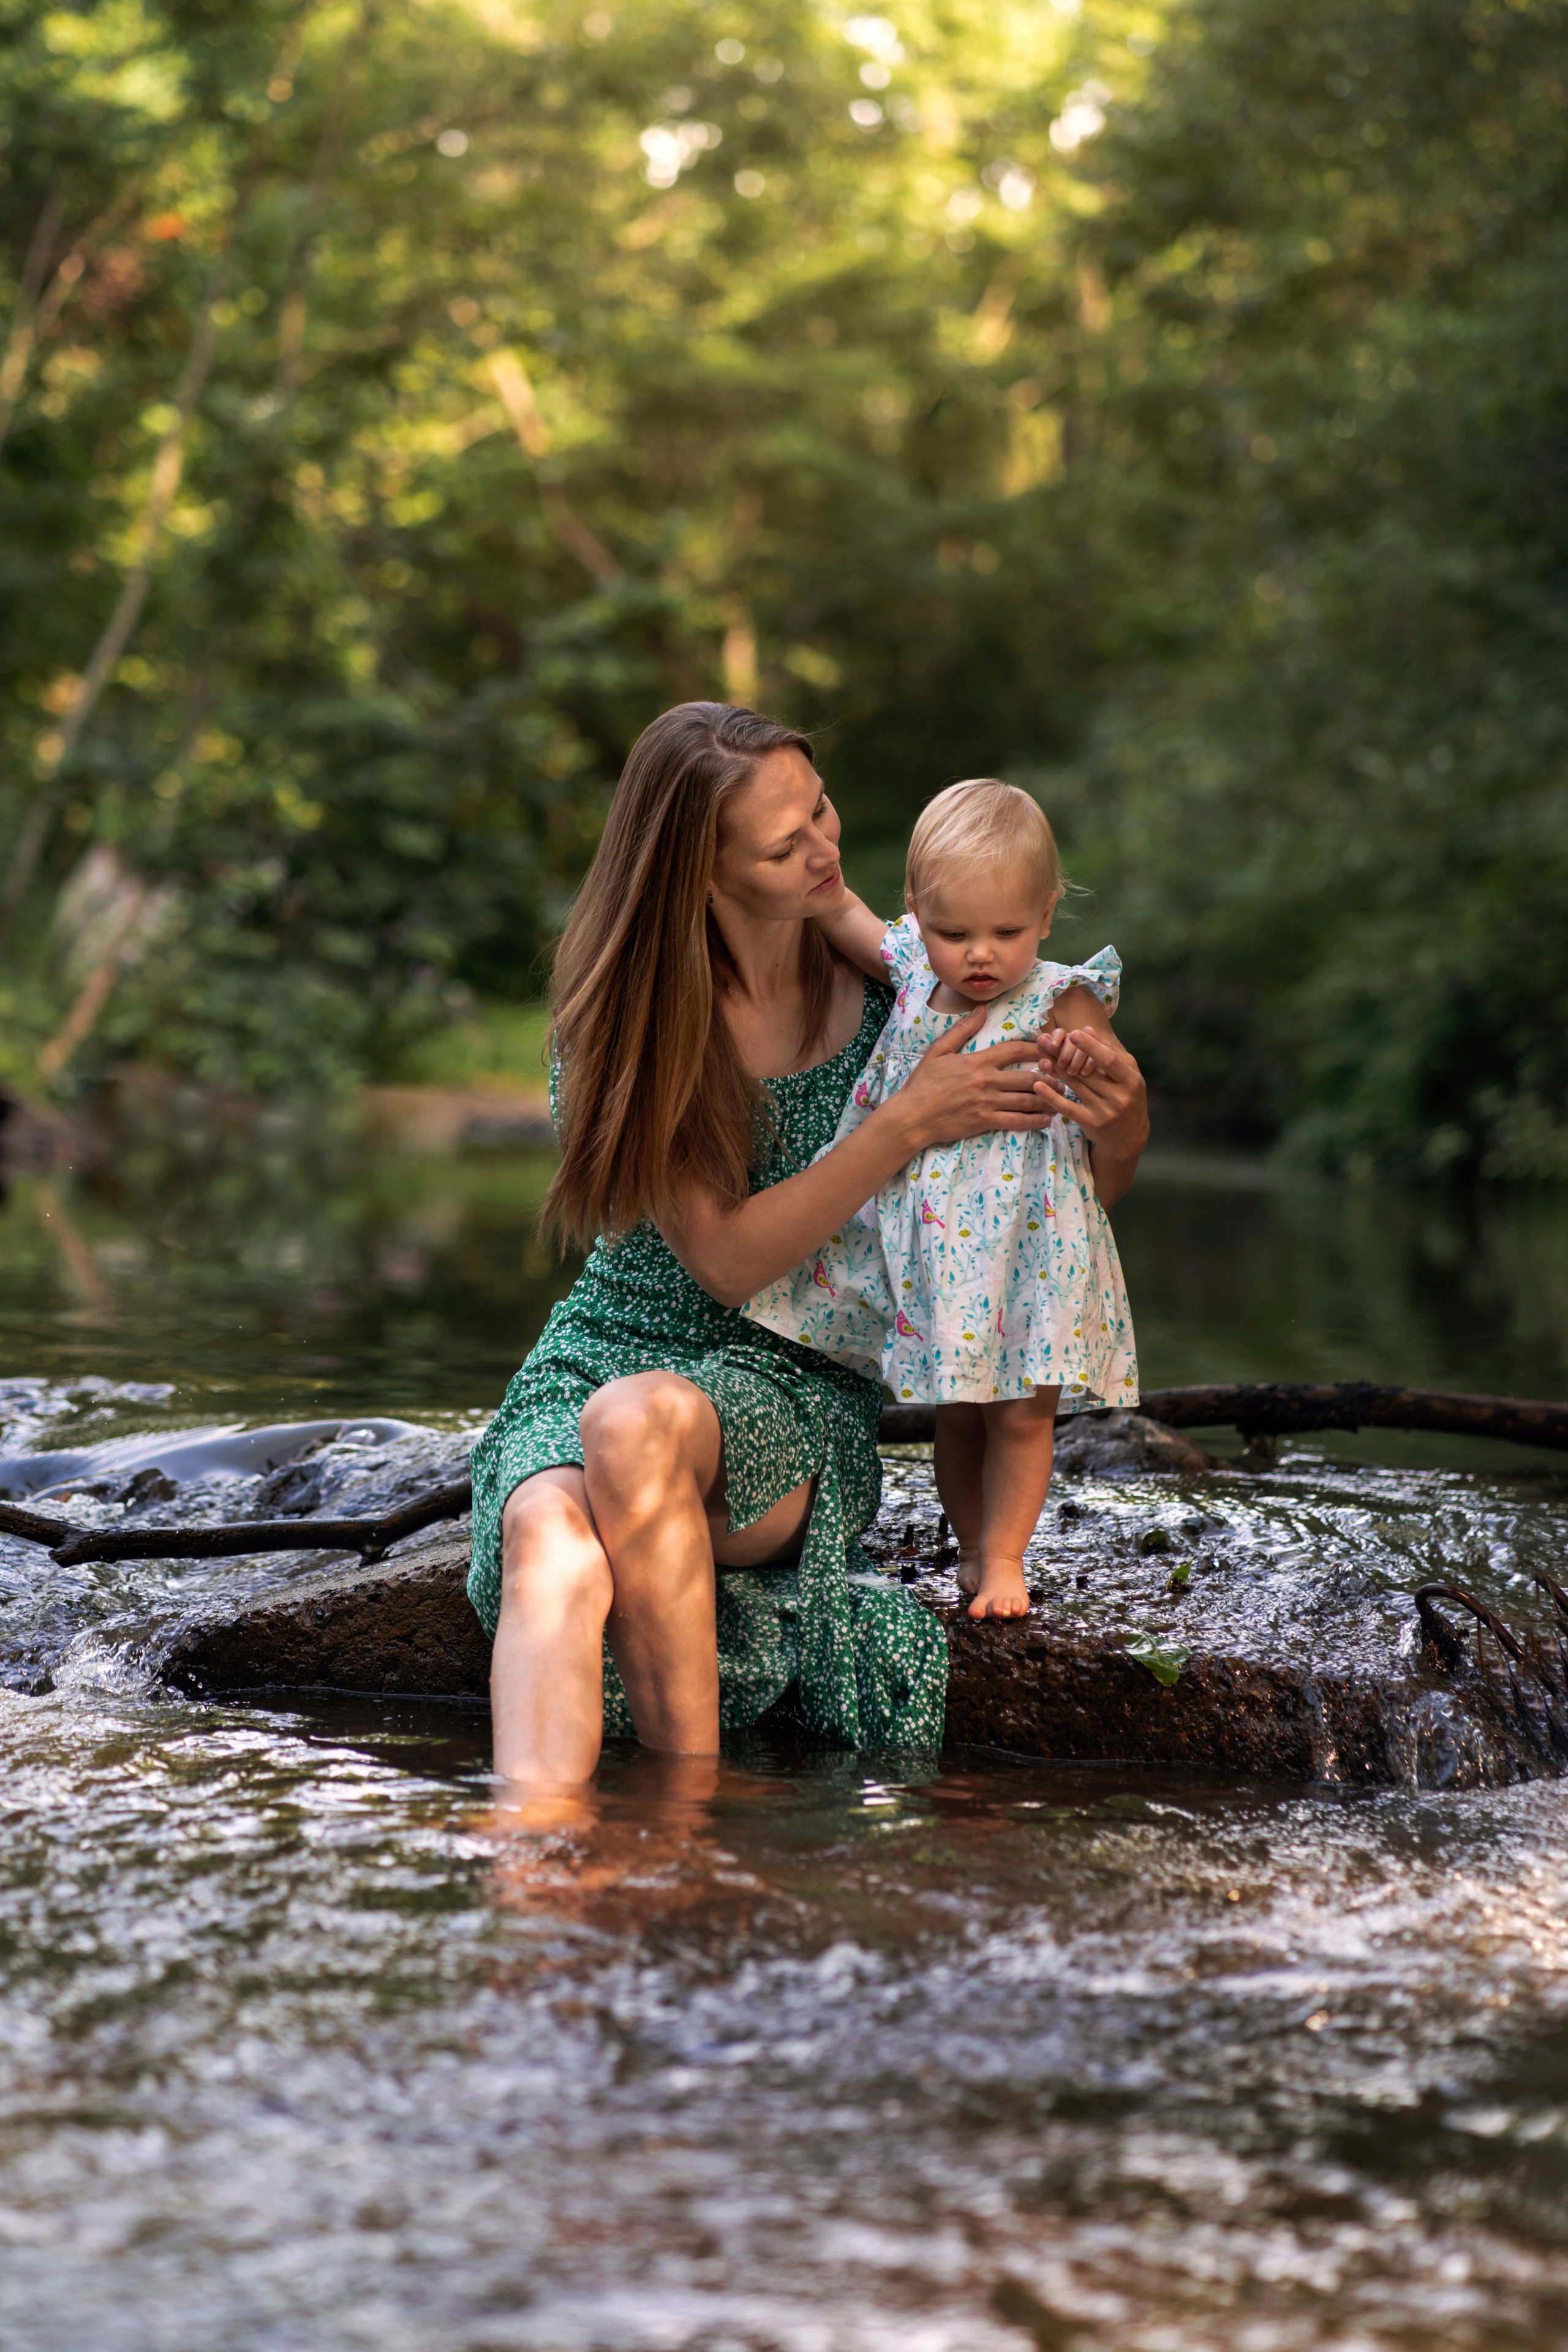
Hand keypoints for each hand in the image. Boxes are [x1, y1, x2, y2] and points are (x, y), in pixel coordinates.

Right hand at [896, 1010, 1055, 1149]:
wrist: (911, 1116)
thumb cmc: (922, 1083)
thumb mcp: (938, 1051)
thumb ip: (962, 1030)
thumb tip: (981, 1010)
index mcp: (977, 1061)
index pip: (1013, 1049)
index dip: (1035, 1047)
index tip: (1049, 1047)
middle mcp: (986, 1081)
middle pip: (1028, 1076)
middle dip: (1050, 1076)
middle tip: (1064, 1076)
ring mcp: (987, 1103)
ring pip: (1026, 1099)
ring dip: (1047, 1098)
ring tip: (1061, 1097)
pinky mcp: (985, 1122)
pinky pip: (1017, 1121)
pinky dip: (1035, 1120)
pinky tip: (1047, 1119)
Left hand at [1032, 1026, 1148, 1203]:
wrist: (1129, 1137)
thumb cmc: (1128, 1097)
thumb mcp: (1127, 1075)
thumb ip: (1111, 1052)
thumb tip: (1087, 1029)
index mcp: (1131, 1081)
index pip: (1109, 1060)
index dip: (1090, 1047)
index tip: (1074, 1033)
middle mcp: (1119, 1097)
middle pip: (1086, 1072)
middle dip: (1065, 1054)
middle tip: (1047, 1041)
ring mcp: (1104, 1112)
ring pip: (1075, 1085)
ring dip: (1056, 1069)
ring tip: (1042, 1055)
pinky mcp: (1090, 1123)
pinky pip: (1067, 1107)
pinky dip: (1051, 1095)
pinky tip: (1038, 1084)